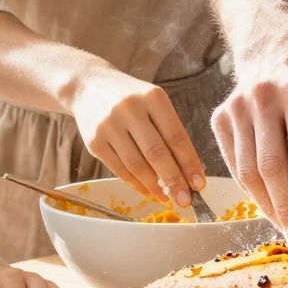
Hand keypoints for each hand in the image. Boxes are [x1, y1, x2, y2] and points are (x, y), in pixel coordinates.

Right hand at [68, 64, 207, 209]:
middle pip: (157, 153)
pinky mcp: (94, 141)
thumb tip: (188, 171)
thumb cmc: (130, 98)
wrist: (88, 87)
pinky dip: (136, 184)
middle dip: (174, 181)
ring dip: (155, 187)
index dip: (189, 163)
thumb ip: (169, 131)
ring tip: (167, 198)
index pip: (176, 136)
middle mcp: (130, 109)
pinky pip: (119, 169)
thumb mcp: (153, 103)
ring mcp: (109, 125)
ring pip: (137, 165)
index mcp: (153, 97)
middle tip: (185, 200)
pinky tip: (148, 191)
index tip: (199, 184)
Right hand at [210, 48, 287, 240]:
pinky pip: (234, 166)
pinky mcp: (220, 118)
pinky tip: (269, 204)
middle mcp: (264, 97)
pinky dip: (252, 191)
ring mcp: (237, 107)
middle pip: (272, 166)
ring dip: (268, 205)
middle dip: (287, 206)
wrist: (275, 57)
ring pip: (248, 171)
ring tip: (286, 224)